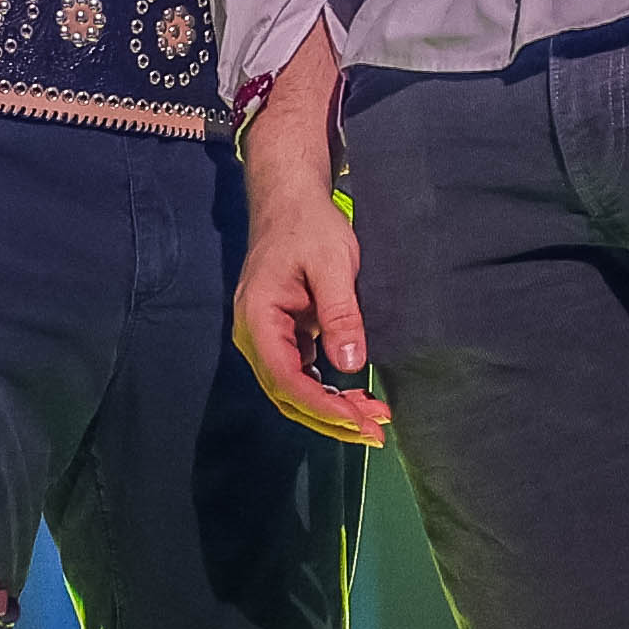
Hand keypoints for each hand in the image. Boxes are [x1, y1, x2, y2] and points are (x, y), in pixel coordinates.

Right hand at [225, 34, 388, 445]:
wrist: (289, 199)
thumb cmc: (309, 225)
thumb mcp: (332, 264)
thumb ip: (339, 313)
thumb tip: (350, 363)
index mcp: (258, 319)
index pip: (287, 379)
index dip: (323, 407)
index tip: (360, 421)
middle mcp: (253, 336)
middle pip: (287, 395)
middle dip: (330, 418)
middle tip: (375, 430)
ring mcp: (265, 338)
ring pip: (293, 391)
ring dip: (331, 410)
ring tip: (373, 419)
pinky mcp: (282, 336)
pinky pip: (300, 375)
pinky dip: (327, 392)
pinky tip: (356, 397)